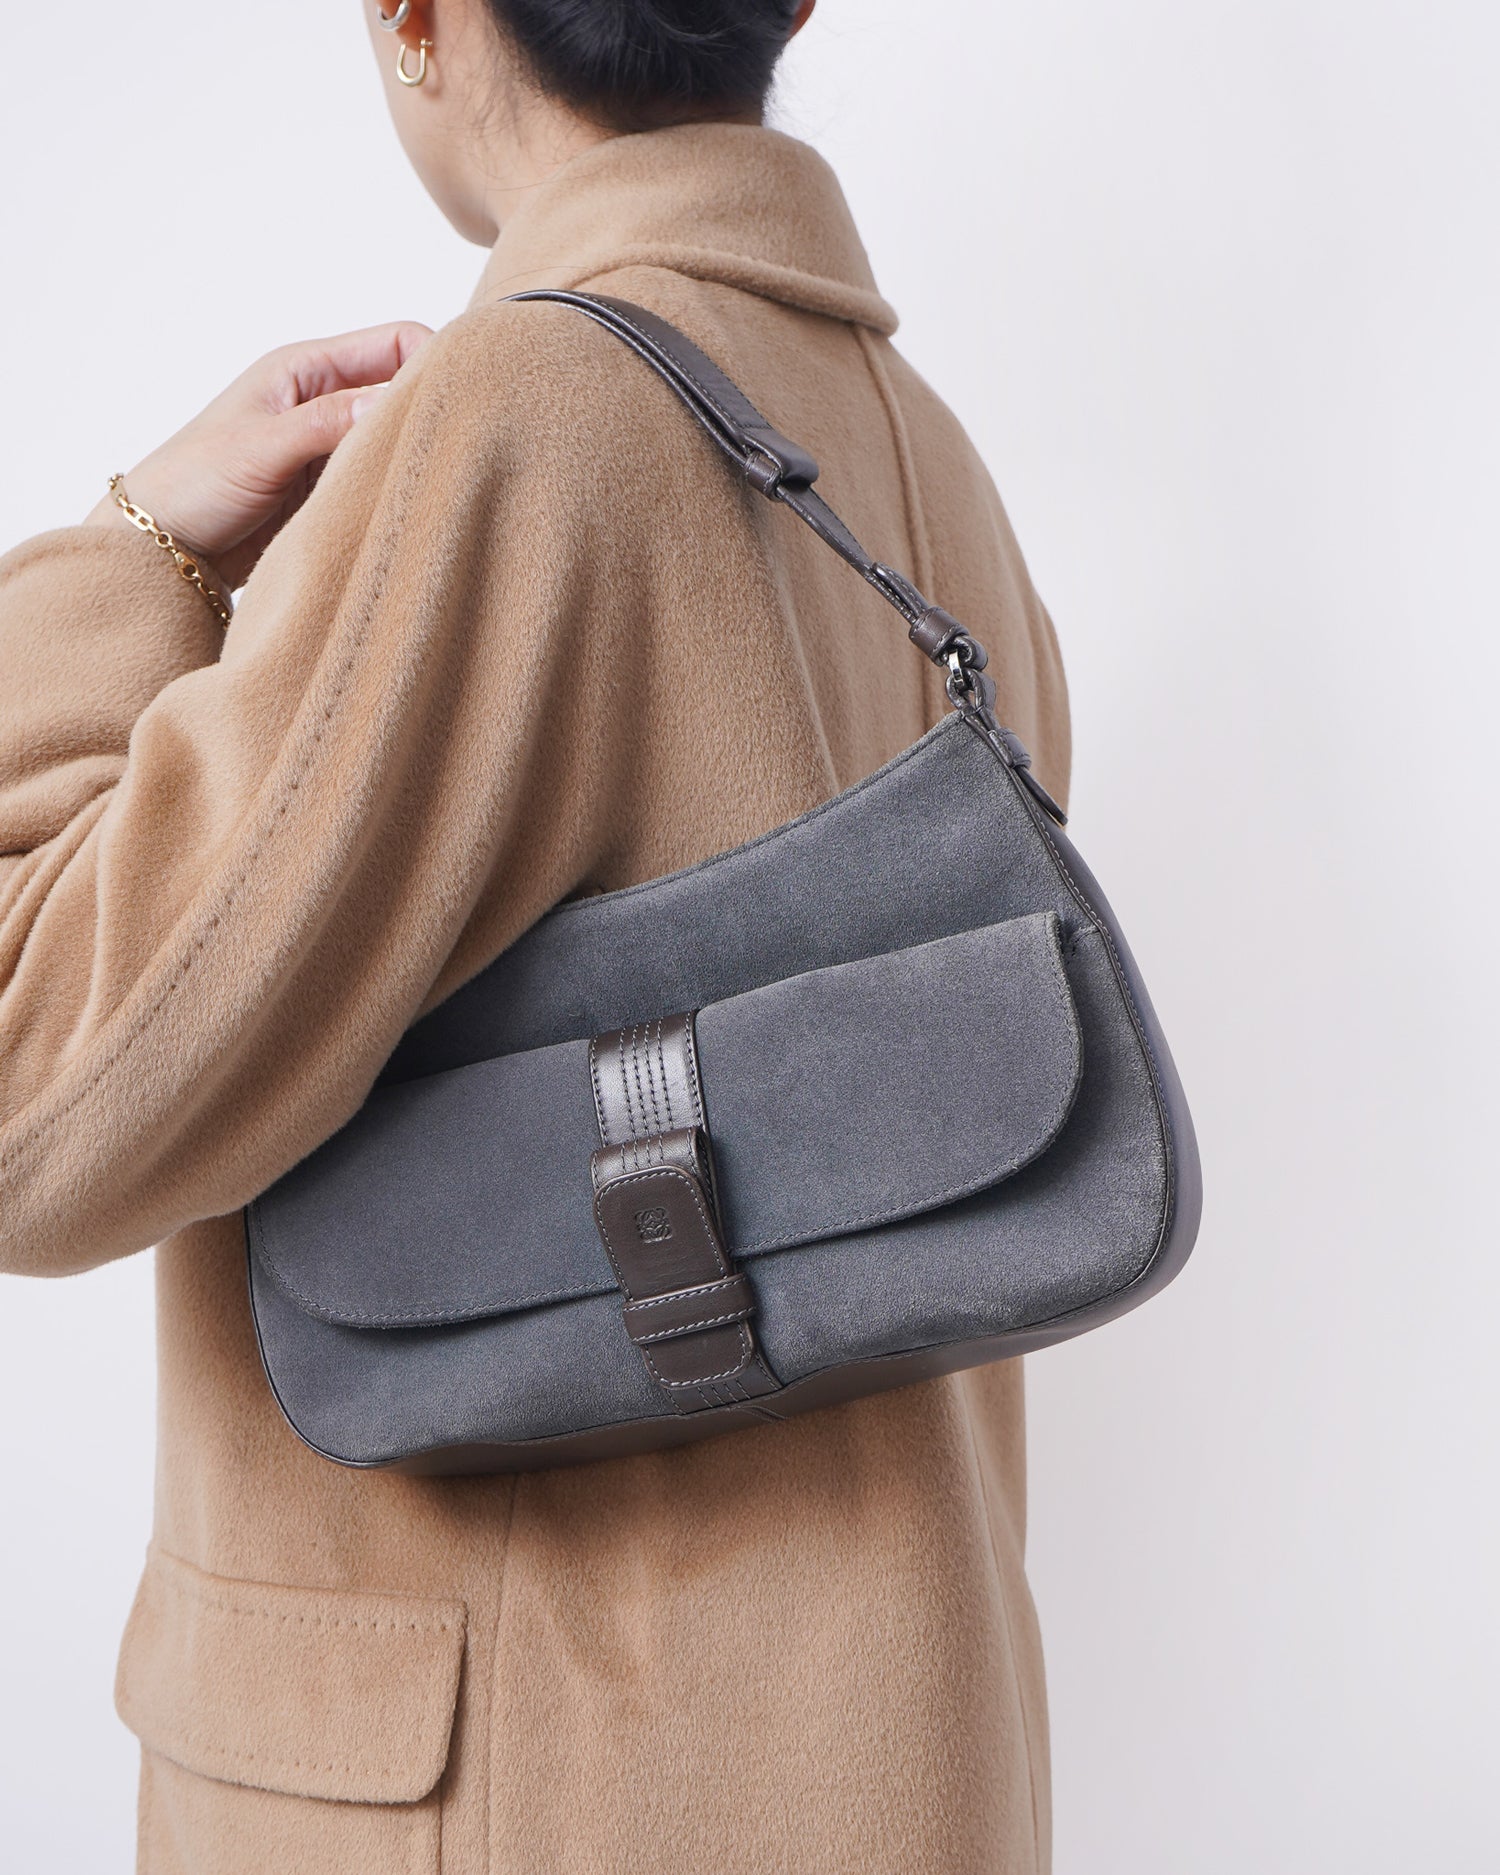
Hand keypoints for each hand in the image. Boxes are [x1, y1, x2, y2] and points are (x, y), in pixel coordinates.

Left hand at [88, 322, 431, 588]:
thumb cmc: (192, 483)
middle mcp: (325, 401)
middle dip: (434, 410)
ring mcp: (331, 447)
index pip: (396, 342)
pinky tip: (410, 505)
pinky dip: (399, 488)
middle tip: (463, 444)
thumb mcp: (261, 447)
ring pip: (398, 438)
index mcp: (306, 369)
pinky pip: (382, 479)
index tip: (460, 399)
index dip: (435, 360)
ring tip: (436, 479)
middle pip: (406, 389)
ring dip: (415, 455)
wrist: (160, 547)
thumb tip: (398, 400)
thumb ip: (329, 423)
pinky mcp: (332, 489)